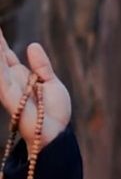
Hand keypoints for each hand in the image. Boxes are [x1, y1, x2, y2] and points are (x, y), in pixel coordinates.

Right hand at [0, 28, 70, 151]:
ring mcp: (8, 88)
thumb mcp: (52, 83)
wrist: (57, 132)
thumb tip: (32, 45)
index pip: (5, 54)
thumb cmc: (55, 112)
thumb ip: (42, 66)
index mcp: (21, 76)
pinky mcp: (9, 97)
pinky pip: (1, 79)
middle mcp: (11, 80)